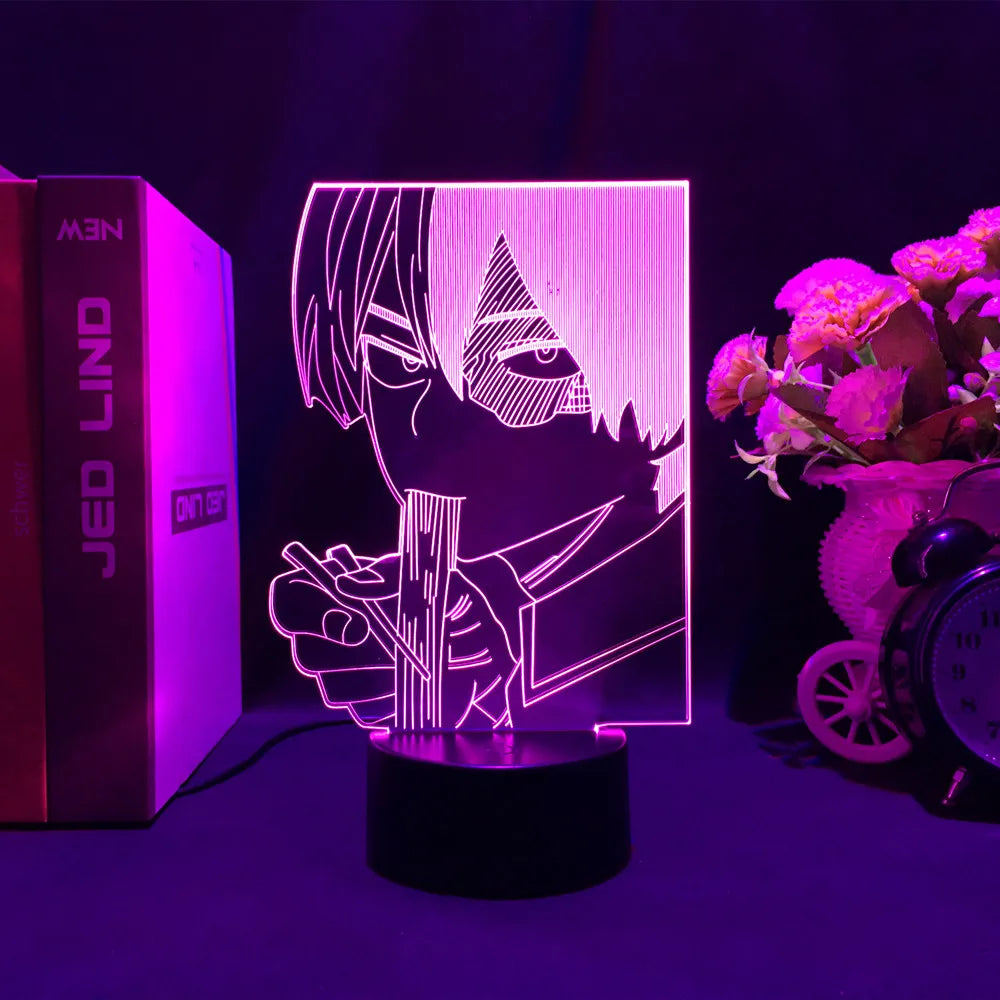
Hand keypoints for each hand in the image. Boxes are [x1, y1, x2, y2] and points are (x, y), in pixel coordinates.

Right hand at [270, 544, 526, 725]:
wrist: (488, 623)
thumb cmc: (449, 588)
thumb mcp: (423, 572)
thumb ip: (386, 575)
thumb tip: (348, 584)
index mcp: (335, 592)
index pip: (289, 602)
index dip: (306, 613)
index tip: (350, 619)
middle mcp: (332, 634)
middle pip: (305, 655)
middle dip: (344, 654)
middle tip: (387, 644)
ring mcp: (351, 672)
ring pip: (332, 690)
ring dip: (372, 678)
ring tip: (411, 661)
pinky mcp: (375, 703)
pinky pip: (363, 713)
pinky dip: (391, 702)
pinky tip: (416, 683)